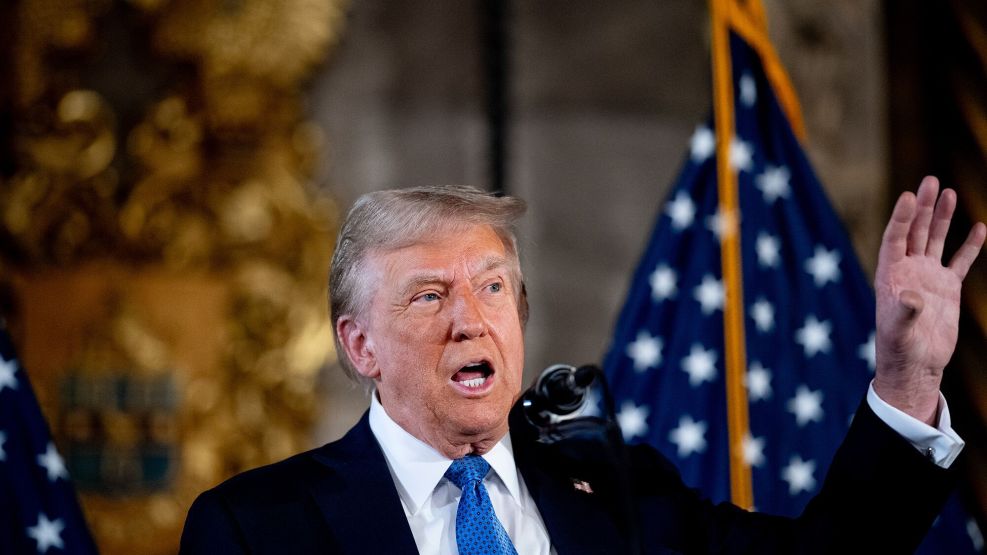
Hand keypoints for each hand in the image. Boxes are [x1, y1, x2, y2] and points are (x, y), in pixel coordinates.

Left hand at [873, 176, 984, 424]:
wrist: (916, 364)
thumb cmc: (900, 348)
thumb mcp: (899, 330)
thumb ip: (904, 312)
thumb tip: (911, 296)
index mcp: (890, 275)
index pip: (895, 239)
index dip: (902, 218)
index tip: (908, 196)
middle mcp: (908, 270)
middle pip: (916, 231)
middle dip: (923, 207)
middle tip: (931, 180)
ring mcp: (928, 277)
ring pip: (936, 240)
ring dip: (942, 217)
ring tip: (948, 192)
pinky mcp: (946, 288)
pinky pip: (960, 261)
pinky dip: (969, 245)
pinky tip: (979, 227)